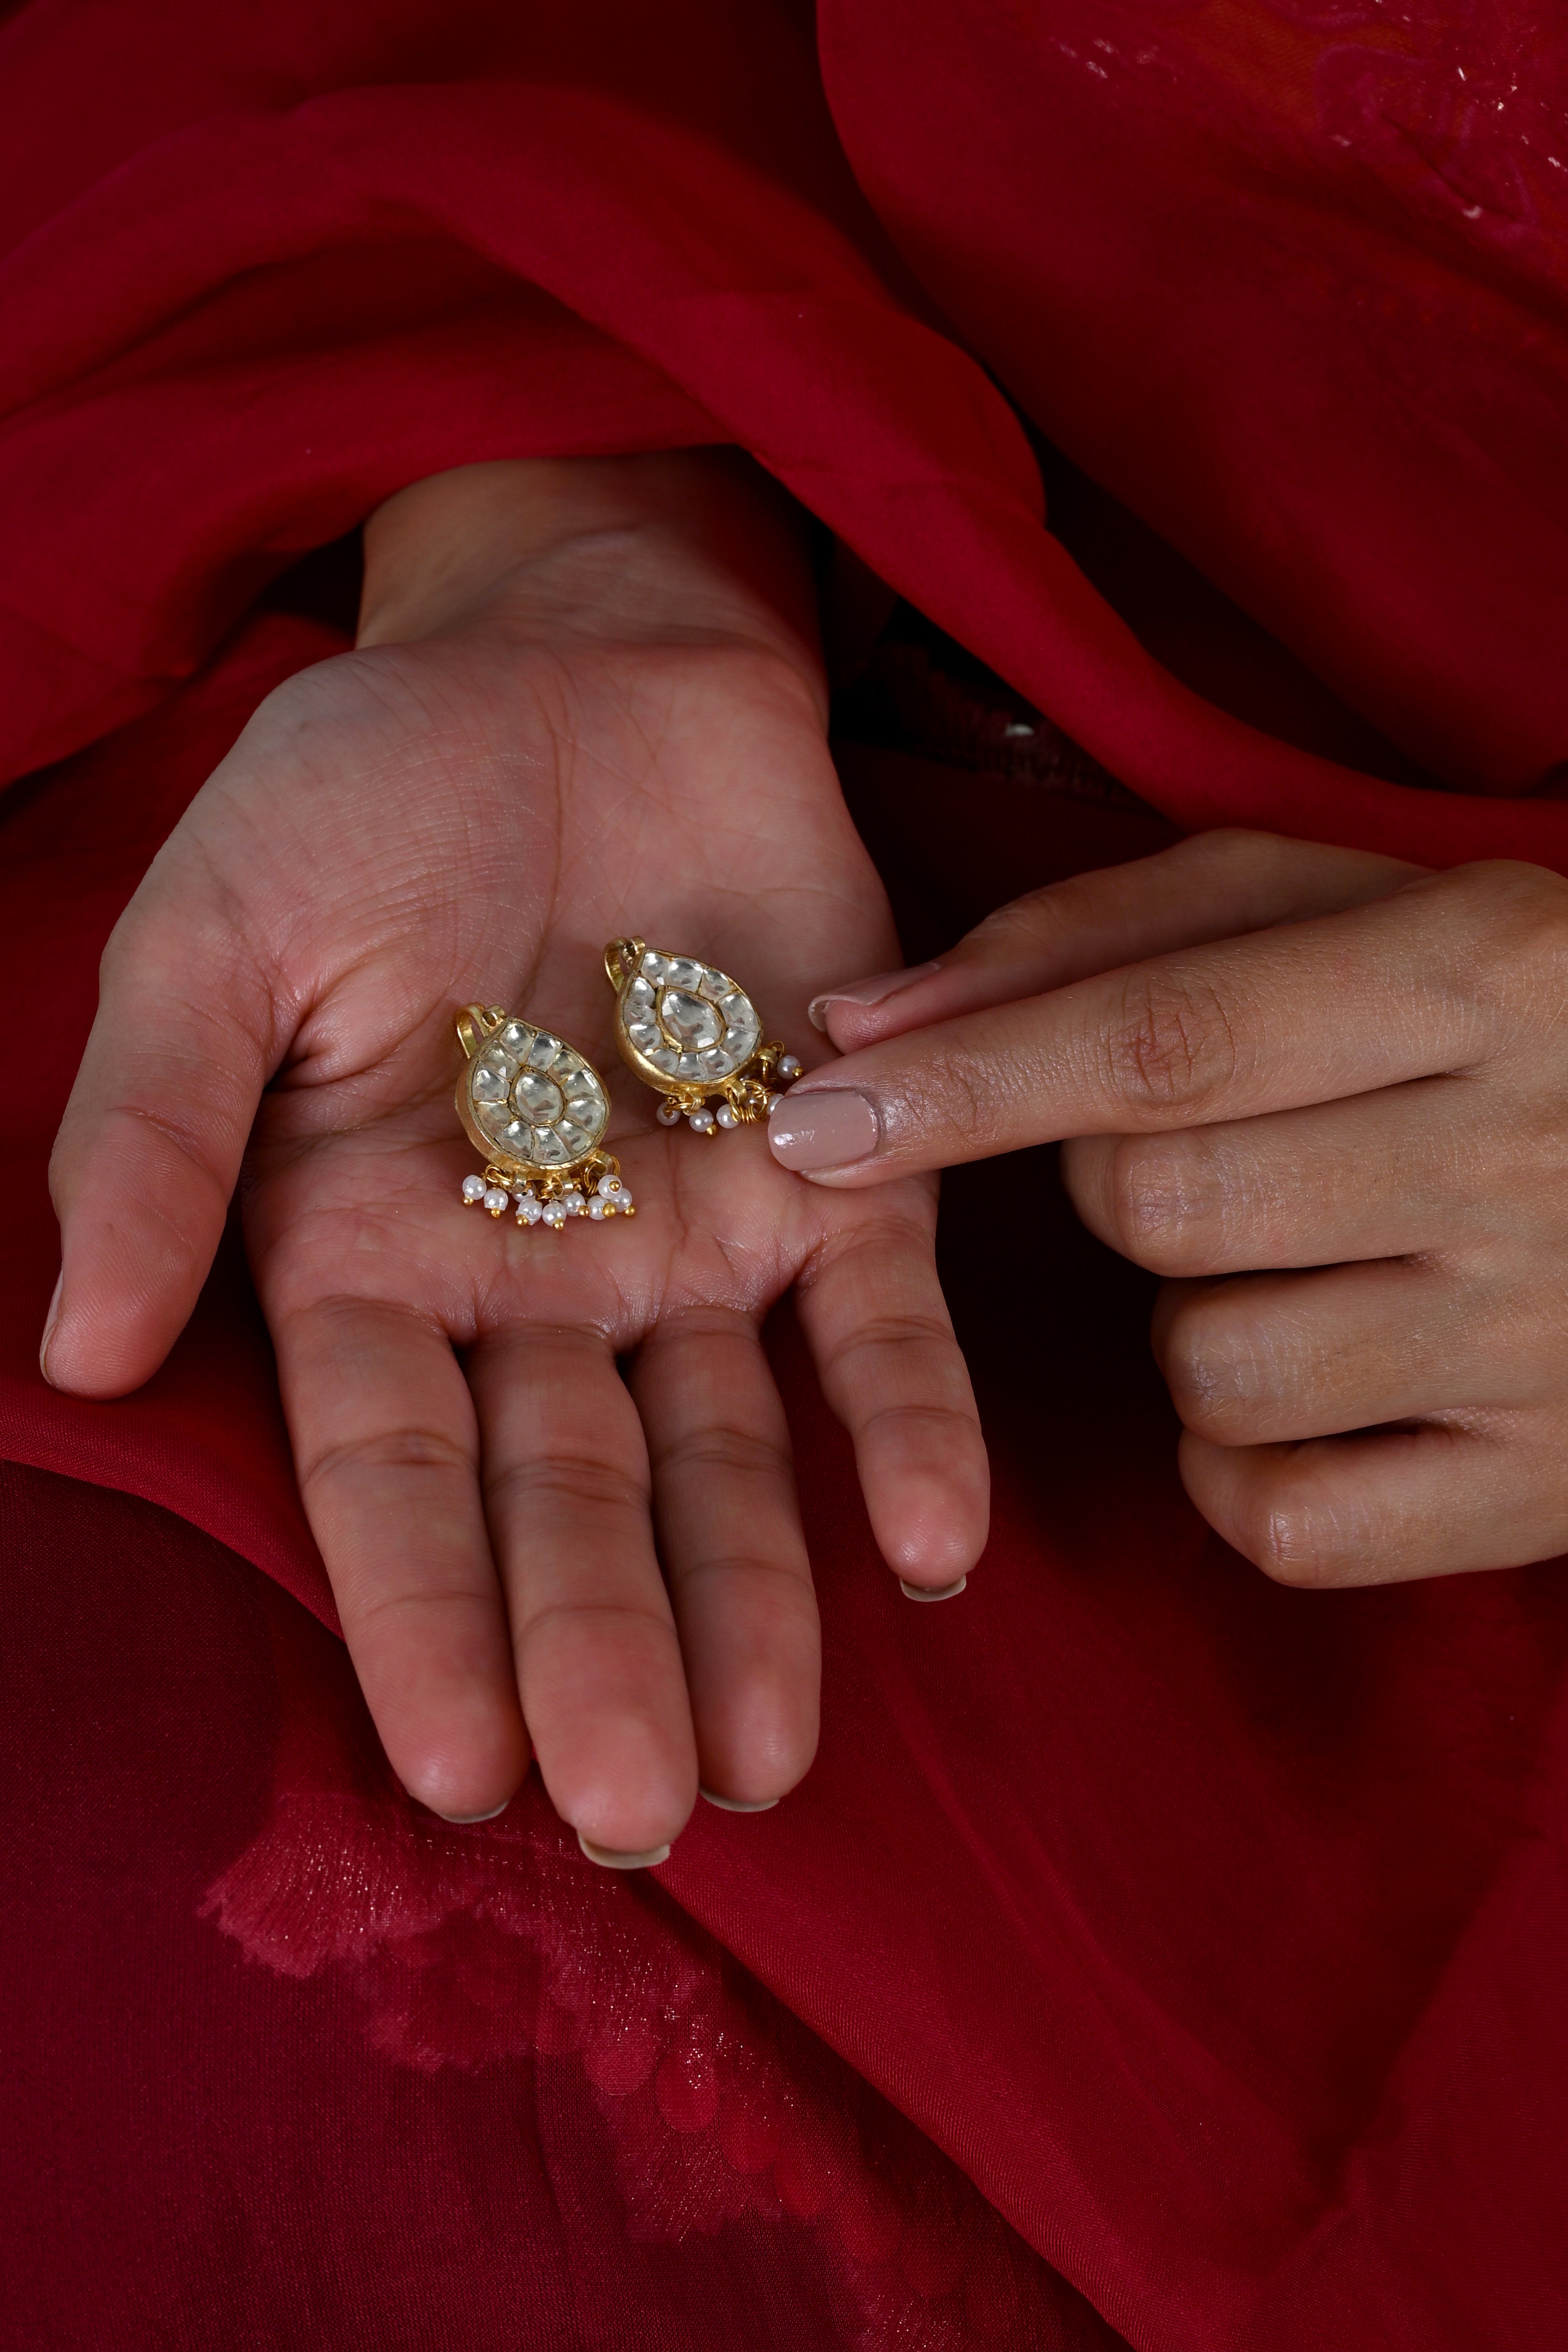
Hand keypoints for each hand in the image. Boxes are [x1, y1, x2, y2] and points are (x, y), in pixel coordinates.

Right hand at [44, 454, 985, 1854]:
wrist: (573, 658)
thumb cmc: (367, 787)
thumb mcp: (218, 934)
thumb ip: (157, 1136)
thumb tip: (89, 1350)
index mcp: (368, 1250)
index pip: (389, 1471)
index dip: (421, 1614)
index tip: (457, 1771)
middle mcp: (536, 1285)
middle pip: (566, 1498)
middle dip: (599, 1652)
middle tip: (640, 1811)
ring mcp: (695, 1238)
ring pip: (730, 1454)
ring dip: (760, 1594)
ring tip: (778, 1753)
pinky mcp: (840, 1161)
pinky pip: (882, 1318)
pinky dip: (914, 1419)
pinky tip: (941, 1540)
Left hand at [768, 827, 1567, 1586]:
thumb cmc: (1492, 1014)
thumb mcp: (1333, 910)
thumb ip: (1093, 940)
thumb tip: (863, 1023)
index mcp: (1484, 972)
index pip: (1164, 1039)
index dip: (969, 1084)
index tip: (811, 1117)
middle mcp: (1525, 1155)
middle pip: (1163, 1208)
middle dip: (1110, 1183)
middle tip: (1202, 1152)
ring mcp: (1545, 1341)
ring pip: (1211, 1370)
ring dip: (1190, 1325)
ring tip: (1302, 1262)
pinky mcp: (1543, 1490)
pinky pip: (1277, 1519)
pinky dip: (1238, 1464)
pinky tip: (1314, 1383)